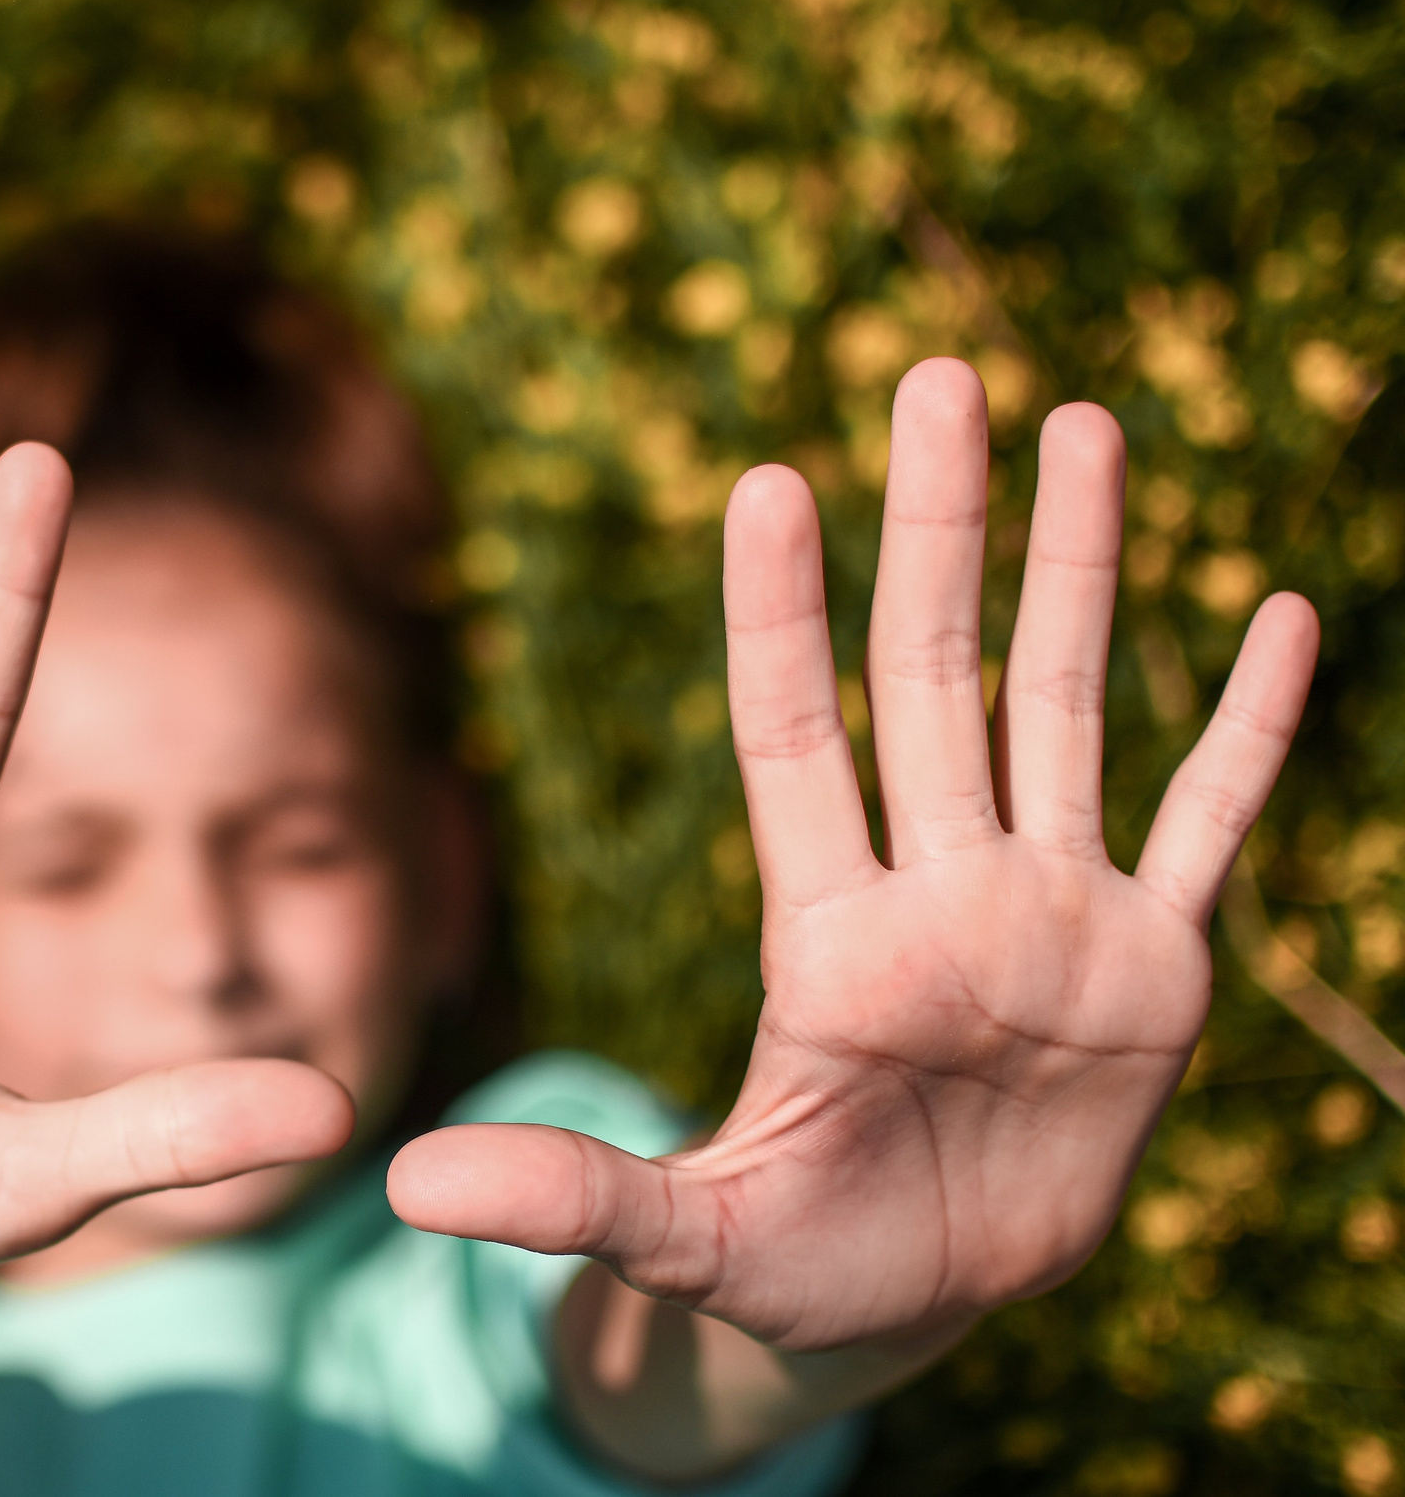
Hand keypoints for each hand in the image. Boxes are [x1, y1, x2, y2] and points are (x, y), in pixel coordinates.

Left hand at [390, 358, 1318, 1352]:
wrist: (918, 1306)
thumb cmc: (792, 1266)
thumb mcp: (686, 1236)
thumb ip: (571, 1193)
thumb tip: (400, 1188)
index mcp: (827, 938)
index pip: (796, 736)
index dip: (781, 615)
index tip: (768, 480)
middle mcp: (938, 892)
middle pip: (936, 675)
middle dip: (939, 530)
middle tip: (938, 376)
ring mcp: (1050, 918)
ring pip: (1066, 708)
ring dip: (1083, 572)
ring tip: (1085, 423)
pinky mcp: (1153, 974)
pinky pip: (1209, 826)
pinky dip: (1248, 734)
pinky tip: (1283, 616)